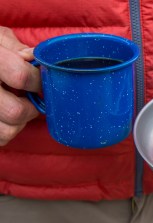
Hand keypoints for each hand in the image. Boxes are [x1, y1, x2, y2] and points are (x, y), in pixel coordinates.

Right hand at [0, 26, 40, 145]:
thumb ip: (16, 48)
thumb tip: (35, 59)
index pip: (21, 76)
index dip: (39, 81)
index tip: (42, 81)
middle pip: (16, 112)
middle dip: (31, 107)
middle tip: (30, 98)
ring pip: (8, 130)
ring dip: (20, 122)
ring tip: (16, 105)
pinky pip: (1, 138)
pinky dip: (8, 130)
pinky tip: (4, 115)